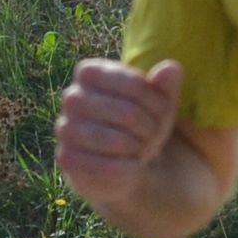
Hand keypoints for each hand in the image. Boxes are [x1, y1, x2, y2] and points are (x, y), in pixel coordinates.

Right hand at [55, 57, 185, 205]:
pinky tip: (134, 167)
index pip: (133, 84)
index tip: (161, 111)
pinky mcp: (67, 158)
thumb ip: (166, 86)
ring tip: (143, 150)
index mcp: (90, 73)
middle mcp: (72, 97)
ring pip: (114, 140)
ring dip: (138, 149)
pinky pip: (104, 166)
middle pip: (126, 113)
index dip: (155, 101)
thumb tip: (172, 68)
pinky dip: (128, 169)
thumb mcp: (159, 106)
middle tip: (153, 135)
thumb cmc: (140, 125)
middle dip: (149, 128)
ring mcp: (66, 127)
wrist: (122, 163)